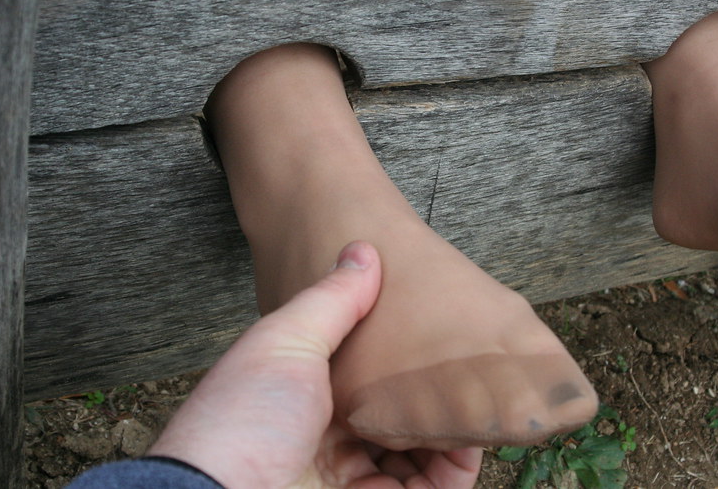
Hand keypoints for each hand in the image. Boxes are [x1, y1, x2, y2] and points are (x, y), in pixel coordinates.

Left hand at [149, 240, 482, 487]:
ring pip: (416, 461)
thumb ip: (332, 302)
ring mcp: (345, 480)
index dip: (404, 363)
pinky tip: (464, 453)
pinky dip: (450, 477)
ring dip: (450, 441)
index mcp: (306, 394)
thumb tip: (363, 251)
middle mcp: (326, 440)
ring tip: (474, 419)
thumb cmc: (243, 419)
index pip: (368, 377)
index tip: (441, 346)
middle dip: (433, 405)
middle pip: (396, 421)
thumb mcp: (287, 342)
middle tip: (467, 385)